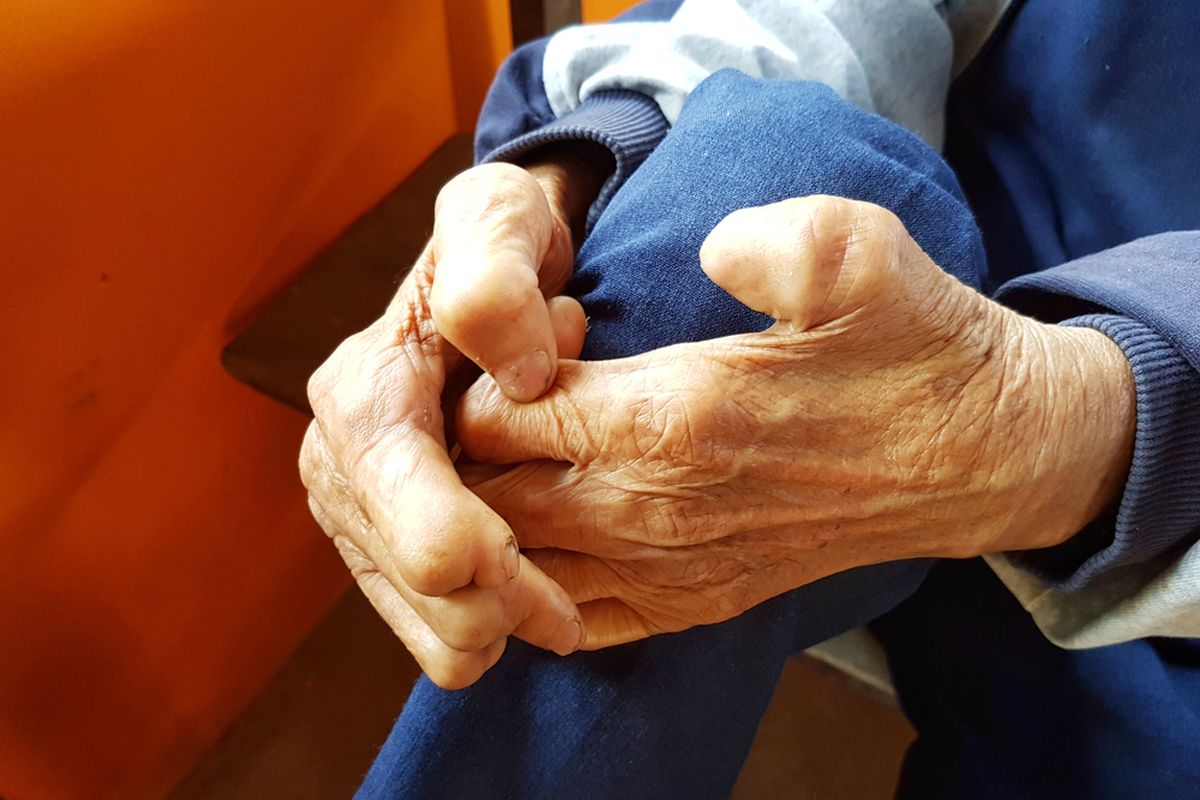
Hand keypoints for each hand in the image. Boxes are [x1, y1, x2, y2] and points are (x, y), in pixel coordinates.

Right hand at [299, 147, 608, 687]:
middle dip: (501, 604)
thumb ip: (495, 282)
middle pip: (427, 590)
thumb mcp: (499, 221)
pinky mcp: (378, 542)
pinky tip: (520, 592)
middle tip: (568, 595)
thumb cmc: (501, 243)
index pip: (424, 529)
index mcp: (362, 399)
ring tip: (552, 585)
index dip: (490, 562)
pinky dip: (482, 629)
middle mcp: (340, 461)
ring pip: (429, 628)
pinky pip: (430, 632)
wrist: (491, 273)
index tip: (547, 567)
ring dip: (497, 624)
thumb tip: (515, 381)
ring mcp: (356, 507)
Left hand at [455, 196, 1135, 648]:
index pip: (498, 416)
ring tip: (501, 461)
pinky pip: (576, 620)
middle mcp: (656, 510)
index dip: (474, 375)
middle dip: (458, 453)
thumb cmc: (913, 352)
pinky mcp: (694, 603)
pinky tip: (540, 538)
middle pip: (487, 498)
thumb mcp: (868, 260)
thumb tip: (707, 248)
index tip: (504, 342)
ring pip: (518, 566)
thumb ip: (783, 243)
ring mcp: (672, 571)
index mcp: (675, 418)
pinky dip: (535, 587)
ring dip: (487, 519)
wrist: (980, 456)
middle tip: (481, 399)